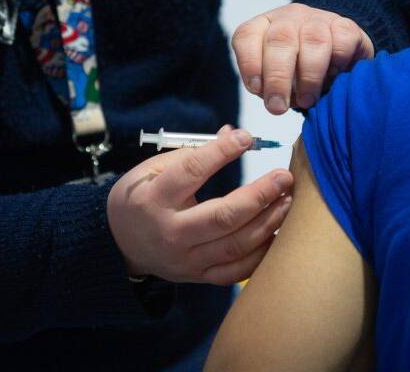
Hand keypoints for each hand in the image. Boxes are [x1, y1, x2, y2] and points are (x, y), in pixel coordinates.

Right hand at [107, 126, 293, 284]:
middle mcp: (171, 233)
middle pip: (223, 217)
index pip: (191, 172)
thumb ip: (194, 152)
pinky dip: (261, 254)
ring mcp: (186, 260)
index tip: (246, 138)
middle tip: (284, 177)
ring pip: (236, 245)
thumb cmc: (144, 197)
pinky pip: (236, 271)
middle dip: (259, 195)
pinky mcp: (198, 276)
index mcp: (154, 199)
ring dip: (268, 222)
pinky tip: (278, 233)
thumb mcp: (154, 170)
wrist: (121, 244)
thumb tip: (234, 132)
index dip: (221, 152)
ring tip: (288, 201)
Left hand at [232, 3, 374, 113]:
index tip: (256, 90)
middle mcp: (288, 18)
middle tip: (278, 107)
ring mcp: (318, 19)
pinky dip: (337, 62)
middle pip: (280, 39)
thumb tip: (275, 103)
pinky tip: (334, 77)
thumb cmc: (299, 72)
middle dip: (278, 77)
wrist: (337, 58)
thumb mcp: (277, 80)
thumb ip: (269, 88)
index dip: (249, 63)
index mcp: (263, 27)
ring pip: (313, 40)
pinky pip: (342, 40)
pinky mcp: (345, 26)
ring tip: (307, 100)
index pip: (247, 37)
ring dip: (309, 76)